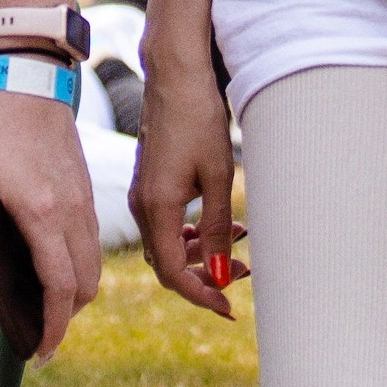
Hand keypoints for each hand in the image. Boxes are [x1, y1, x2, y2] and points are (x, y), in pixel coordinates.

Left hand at [0, 90, 101, 359]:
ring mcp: (84, 200)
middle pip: (85, 285)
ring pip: (94, 264)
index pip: (59, 286)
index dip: (52, 327)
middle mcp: (72, 211)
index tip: (39, 351)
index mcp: (42, 211)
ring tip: (45, 304)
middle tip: (38, 333)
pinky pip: (91, 241)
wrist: (27, 74)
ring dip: (74, 292)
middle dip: (65, 317)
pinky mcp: (85, 189)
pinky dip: (78, 265)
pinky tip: (52, 265)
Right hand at [131, 49, 240, 317]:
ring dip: (199, 255)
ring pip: (167, 245)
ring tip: (239, 245)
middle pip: (167, 264)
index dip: (201, 295)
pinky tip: (217, 225)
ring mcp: (143, 195)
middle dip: (204, 277)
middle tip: (244, 274)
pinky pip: (165, 225)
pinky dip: (190, 235)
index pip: (173, 273)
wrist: (176, 78)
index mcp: (156, 208)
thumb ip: (216, 230)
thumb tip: (220, 275)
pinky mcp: (149, 185)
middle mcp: (142, 206)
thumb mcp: (217, 177)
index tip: (229, 308)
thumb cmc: (199, 120)